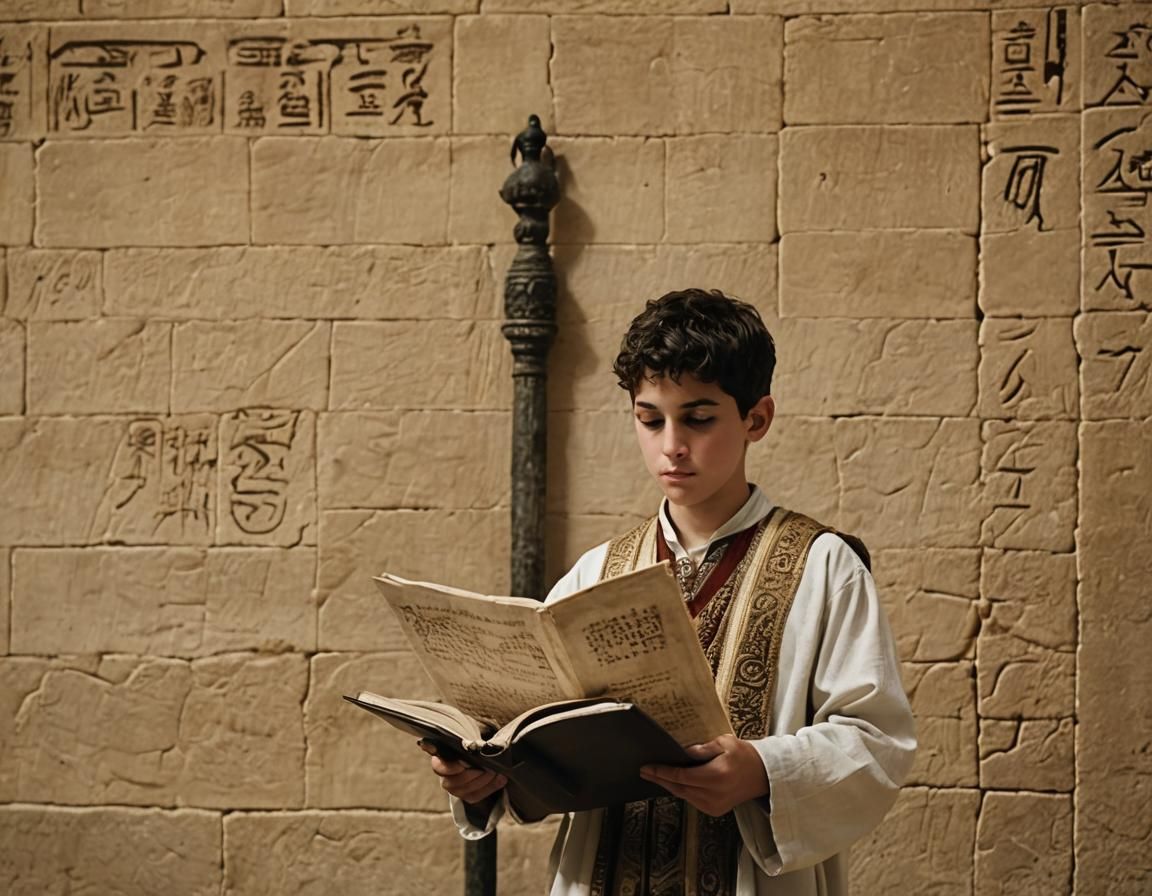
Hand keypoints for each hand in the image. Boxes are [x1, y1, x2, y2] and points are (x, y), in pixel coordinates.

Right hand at [419, 741, 506, 804]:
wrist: (479, 751)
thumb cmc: (470, 742)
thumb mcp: (466, 734)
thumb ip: (462, 737)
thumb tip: (466, 742)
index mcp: (440, 760)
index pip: (439, 767)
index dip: (450, 767)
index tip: (463, 761)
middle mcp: (444, 777)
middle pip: (453, 782)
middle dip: (472, 773)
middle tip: (486, 765)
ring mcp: (455, 789)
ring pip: (465, 791)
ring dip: (483, 780)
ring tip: (495, 771)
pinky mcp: (467, 795)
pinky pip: (477, 796)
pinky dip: (491, 787)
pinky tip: (501, 778)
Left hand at [639, 734, 769, 816]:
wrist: (762, 775)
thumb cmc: (744, 755)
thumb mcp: (724, 743)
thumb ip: (702, 748)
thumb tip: (682, 751)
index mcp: (716, 776)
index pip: (681, 776)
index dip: (662, 772)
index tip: (648, 767)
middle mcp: (714, 794)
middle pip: (679, 788)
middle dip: (660, 779)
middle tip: (644, 771)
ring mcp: (714, 805)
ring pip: (684, 795)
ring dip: (669, 785)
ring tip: (655, 775)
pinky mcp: (715, 810)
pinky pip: (692, 800)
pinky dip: (681, 791)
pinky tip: (673, 782)